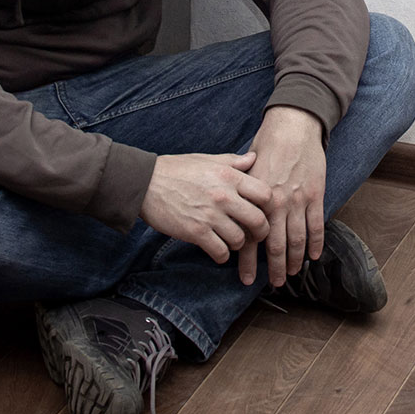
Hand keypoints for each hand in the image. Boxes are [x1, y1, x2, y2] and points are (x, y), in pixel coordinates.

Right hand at [140, 151, 272, 265]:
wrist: (145, 183)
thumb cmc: (176, 169)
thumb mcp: (207, 159)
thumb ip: (233, 162)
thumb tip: (253, 158)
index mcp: (229, 176)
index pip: (265, 194)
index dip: (269, 206)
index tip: (264, 212)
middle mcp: (224, 195)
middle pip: (258, 221)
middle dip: (261, 232)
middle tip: (256, 235)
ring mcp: (210, 215)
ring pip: (240, 239)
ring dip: (238, 244)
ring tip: (232, 241)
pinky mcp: (196, 232)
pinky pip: (220, 251)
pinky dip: (222, 255)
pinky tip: (219, 250)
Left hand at [239, 106, 326, 287]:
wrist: (294, 126)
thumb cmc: (268, 144)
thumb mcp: (247, 169)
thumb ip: (240, 193)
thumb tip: (230, 213)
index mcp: (256, 199)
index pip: (250, 238)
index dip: (248, 262)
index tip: (246, 279)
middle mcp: (276, 204)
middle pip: (276, 246)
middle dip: (275, 269)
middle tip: (274, 285)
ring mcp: (298, 201)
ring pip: (297, 240)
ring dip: (295, 261)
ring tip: (293, 274)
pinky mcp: (315, 195)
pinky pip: (316, 225)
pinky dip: (316, 243)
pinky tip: (313, 256)